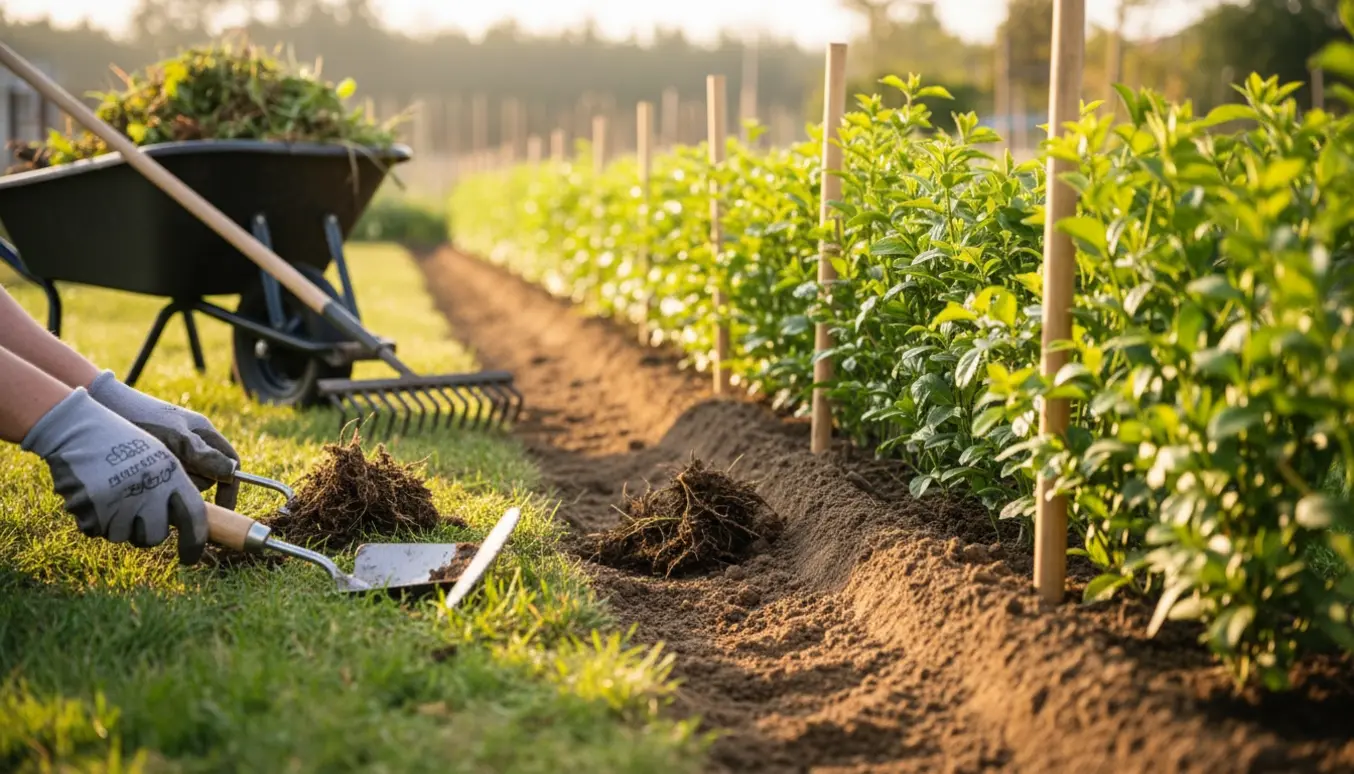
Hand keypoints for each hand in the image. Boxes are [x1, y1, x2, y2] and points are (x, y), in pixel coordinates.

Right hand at [20, 387, 209, 564]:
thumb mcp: (161, 455)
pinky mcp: (89, 512)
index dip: (195, 543)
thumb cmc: (124, 443)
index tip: (191, 557)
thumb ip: (179, 487)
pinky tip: (96, 497)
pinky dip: (97, 520)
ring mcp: (117, 503)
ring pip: (125, 537)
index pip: (194, 517)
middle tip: (139, 512)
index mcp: (171, 474)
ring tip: (114, 495)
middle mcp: (147, 491)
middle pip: (155, 536)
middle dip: (149, 531)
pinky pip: (99, 532)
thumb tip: (199, 523)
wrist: (77, 430)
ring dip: (120, 525)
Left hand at [87, 370, 239, 509]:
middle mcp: (192, 444)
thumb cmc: (139, 416)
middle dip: (192, 484)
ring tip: (150, 476)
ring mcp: (173, 452)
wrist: (100, 404)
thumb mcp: (174, 436)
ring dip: (171, 485)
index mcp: (204, 434)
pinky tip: (141, 480)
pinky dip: (156, 484)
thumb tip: (231, 473)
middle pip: (207, 477)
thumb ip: (202, 454)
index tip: (222, 510)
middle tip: (170, 479)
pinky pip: (165, 480)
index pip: (230, 464)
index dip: (229, 486)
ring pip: (185, 481)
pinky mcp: (154, 461)